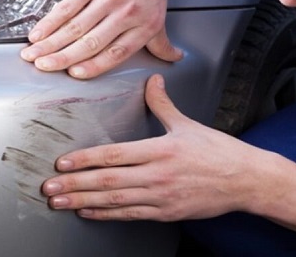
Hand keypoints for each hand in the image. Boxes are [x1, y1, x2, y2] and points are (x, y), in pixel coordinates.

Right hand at [20, 0, 182, 78]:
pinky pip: (68, 7)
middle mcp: (129, 13)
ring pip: (75, 27)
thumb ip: (160, 40)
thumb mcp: (159, 11)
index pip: (116, 54)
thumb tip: (173, 59)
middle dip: (62, 58)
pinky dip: (50, 22)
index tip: (74, 75)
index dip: (93, 67)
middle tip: (43, 68)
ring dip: (50, 43)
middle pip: (91, 43)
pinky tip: (38, 32)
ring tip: (33, 54)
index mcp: (146, 25)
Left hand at [41, 74, 262, 220]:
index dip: (85, 159)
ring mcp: (160, 197)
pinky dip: (106, 214)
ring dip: (83, 202)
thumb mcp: (188, 124)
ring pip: (114, 201)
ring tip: (60, 203)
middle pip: (107, 181)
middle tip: (49, 187)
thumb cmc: (219, 152)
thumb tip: (152, 82)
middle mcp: (157, 175)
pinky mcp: (166, 212)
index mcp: (160, 150)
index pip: (114, 155)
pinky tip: (88, 212)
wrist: (245, 180)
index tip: (63, 162)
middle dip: (74, 185)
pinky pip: (129, 215)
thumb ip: (163, 104)